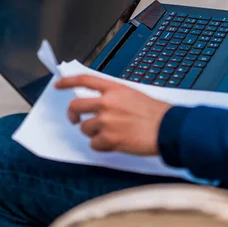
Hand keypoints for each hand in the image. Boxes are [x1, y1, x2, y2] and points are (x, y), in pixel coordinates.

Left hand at [55, 75, 171, 155]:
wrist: (168, 128)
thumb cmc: (157, 113)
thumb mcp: (135, 95)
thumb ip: (116, 97)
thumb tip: (102, 104)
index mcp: (115, 89)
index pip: (85, 80)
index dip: (68, 82)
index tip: (59, 85)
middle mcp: (107, 103)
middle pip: (76, 106)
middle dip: (72, 115)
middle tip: (75, 120)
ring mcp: (106, 121)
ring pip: (85, 128)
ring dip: (93, 133)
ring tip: (110, 134)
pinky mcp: (109, 139)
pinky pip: (94, 144)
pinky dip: (102, 146)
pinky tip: (115, 143)